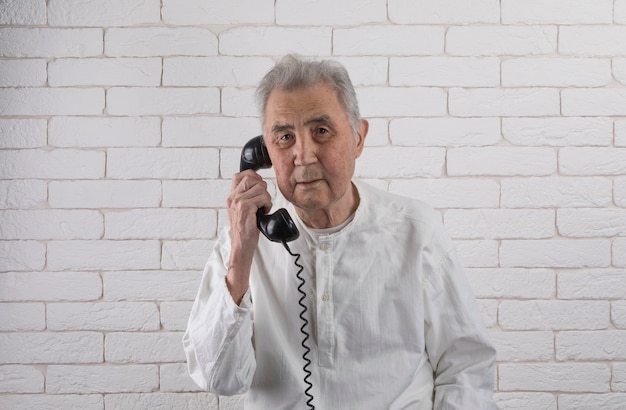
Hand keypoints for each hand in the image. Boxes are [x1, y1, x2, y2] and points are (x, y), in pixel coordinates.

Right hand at [225, 170, 271, 303]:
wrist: (242, 245)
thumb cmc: (245, 230)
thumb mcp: (242, 211)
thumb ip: (246, 198)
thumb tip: (260, 186)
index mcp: (231, 197)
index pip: (239, 175)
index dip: (253, 176)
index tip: (259, 185)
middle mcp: (232, 198)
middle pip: (251, 178)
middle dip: (262, 187)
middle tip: (263, 200)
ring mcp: (238, 201)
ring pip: (260, 187)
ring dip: (266, 197)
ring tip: (263, 208)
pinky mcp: (245, 207)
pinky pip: (263, 197)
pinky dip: (268, 204)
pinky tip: (264, 212)